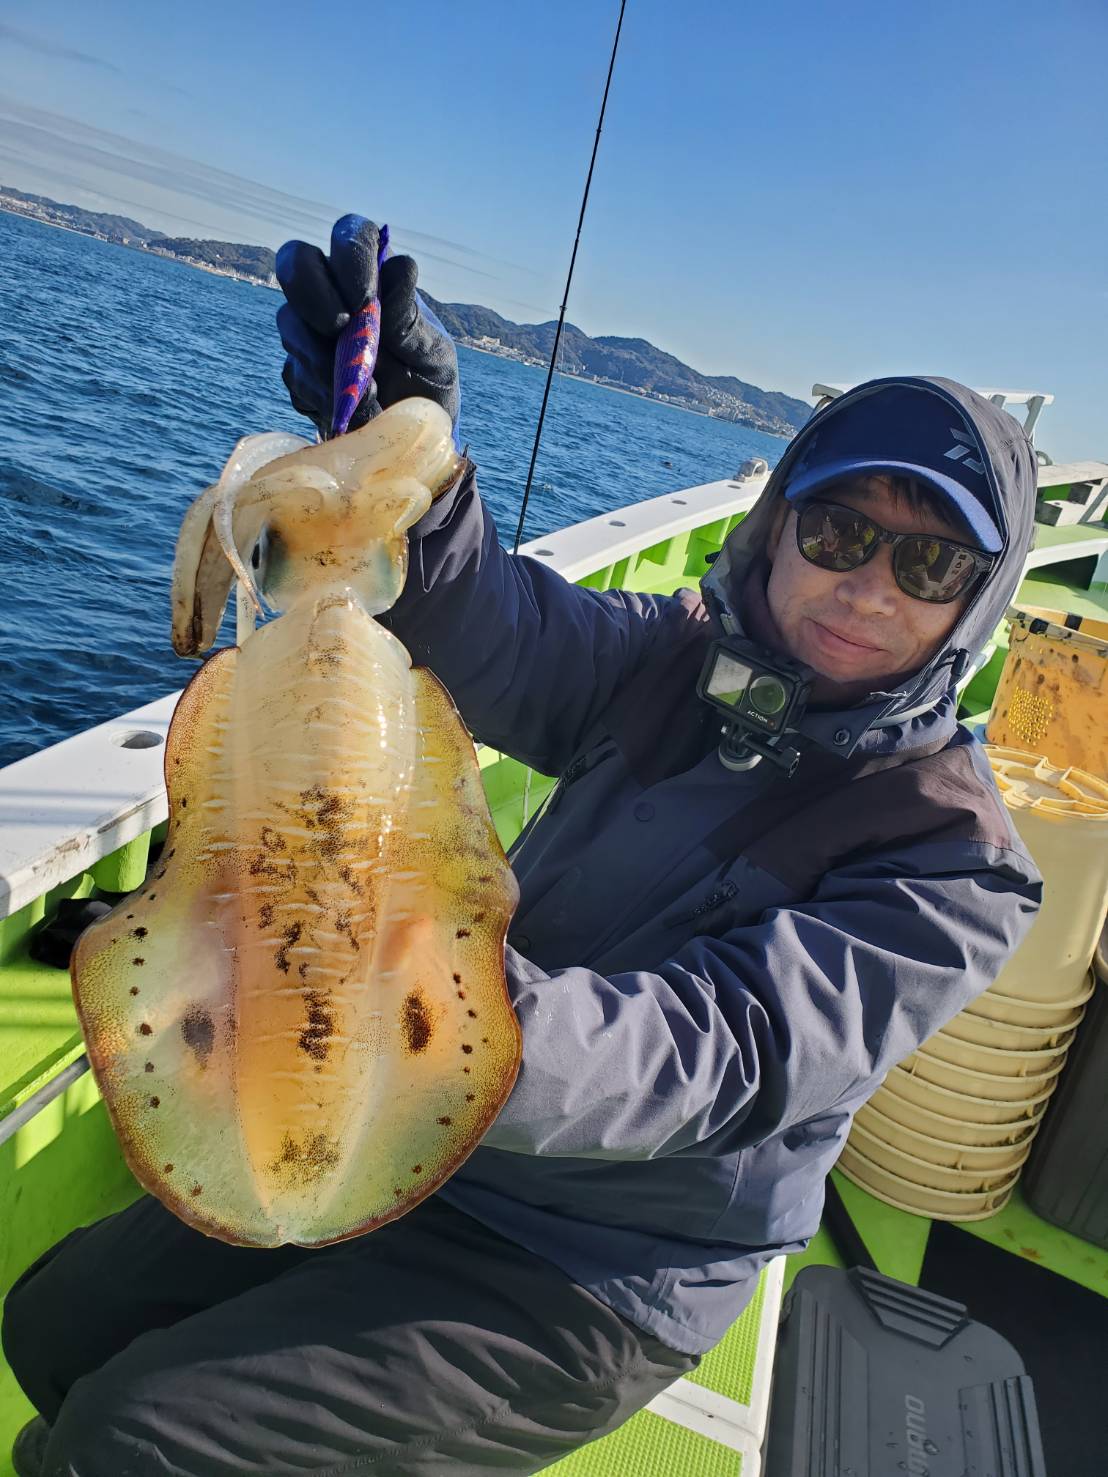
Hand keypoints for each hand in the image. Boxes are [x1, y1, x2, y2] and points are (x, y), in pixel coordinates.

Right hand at [276, 214, 459, 438]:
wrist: (410, 441)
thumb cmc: (428, 386)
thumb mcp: (433, 356)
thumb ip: (411, 319)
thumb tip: (400, 266)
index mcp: (373, 278)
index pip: (350, 235)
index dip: (350, 257)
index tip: (366, 299)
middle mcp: (333, 296)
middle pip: (295, 261)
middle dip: (312, 293)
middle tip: (339, 329)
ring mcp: (309, 333)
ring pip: (290, 321)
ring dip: (323, 356)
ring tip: (367, 390)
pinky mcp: (298, 373)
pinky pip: (296, 373)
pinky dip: (325, 393)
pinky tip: (354, 410)